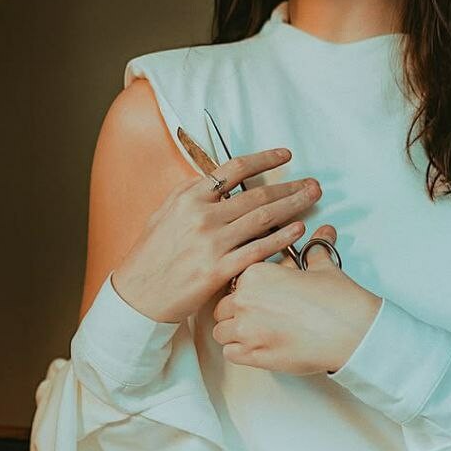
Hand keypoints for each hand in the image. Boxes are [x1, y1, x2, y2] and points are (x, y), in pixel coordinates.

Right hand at [112, 149, 322, 323]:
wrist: (137, 295)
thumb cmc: (151, 255)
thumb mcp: (164, 213)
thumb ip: (190, 193)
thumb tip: (217, 179)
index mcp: (189, 197)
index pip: (234, 169)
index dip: (264, 158)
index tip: (285, 155)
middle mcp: (202, 216)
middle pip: (257, 194)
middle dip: (289, 185)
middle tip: (313, 183)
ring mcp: (211, 243)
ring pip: (263, 218)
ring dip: (293, 206)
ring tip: (312, 198)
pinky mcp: (218, 270)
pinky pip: (258, 250)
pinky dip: (282, 238)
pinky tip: (299, 229)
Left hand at [211, 224, 381, 375]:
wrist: (351, 331)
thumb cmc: (337, 300)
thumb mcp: (323, 267)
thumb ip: (315, 250)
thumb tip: (323, 233)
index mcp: (256, 274)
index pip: (235, 281)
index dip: (247, 289)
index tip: (258, 296)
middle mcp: (245, 300)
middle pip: (224, 306)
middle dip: (237, 311)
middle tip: (258, 315)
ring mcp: (246, 329)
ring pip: (222, 331)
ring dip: (235, 332)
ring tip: (256, 332)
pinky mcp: (254, 355)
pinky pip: (230, 353)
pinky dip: (239, 351)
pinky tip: (256, 347)